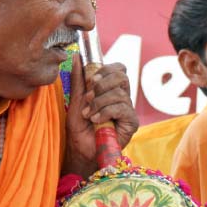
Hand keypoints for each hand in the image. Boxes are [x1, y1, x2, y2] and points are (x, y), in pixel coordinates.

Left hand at [63, 55, 138, 175]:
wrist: (81, 150)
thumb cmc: (79, 128)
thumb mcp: (75, 100)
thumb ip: (78, 80)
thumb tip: (76, 56)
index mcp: (111, 89)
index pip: (119, 69)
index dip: (107, 69)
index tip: (92, 78)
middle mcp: (122, 97)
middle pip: (122, 76)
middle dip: (102, 83)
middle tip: (88, 95)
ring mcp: (128, 110)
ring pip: (119, 93)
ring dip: (99, 102)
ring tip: (88, 114)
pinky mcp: (131, 122)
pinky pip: (122, 108)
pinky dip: (106, 112)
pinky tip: (96, 120)